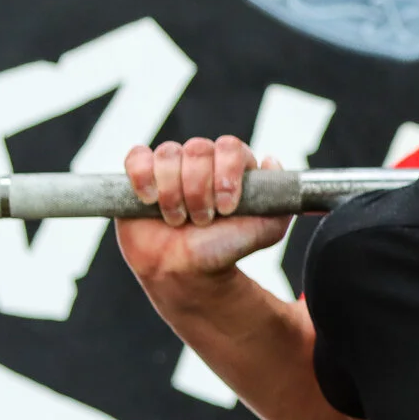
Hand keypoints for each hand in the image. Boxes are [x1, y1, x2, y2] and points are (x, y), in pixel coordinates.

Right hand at [115, 136, 289, 286]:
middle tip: (202, 220)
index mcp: (231, 166)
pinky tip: (149, 200)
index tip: (226, 209)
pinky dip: (142, 176)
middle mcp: (201, 160)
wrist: (187, 272)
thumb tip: (271, 161)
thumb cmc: (224, 250)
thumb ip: (281, 201)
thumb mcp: (265, 231)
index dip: (226, 174)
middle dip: (198, 190)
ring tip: (178, 220)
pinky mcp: (140, 176)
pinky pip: (136, 157)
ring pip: (168, 153)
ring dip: (172, 192)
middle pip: (197, 149)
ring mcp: (170, 166)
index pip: (230, 147)